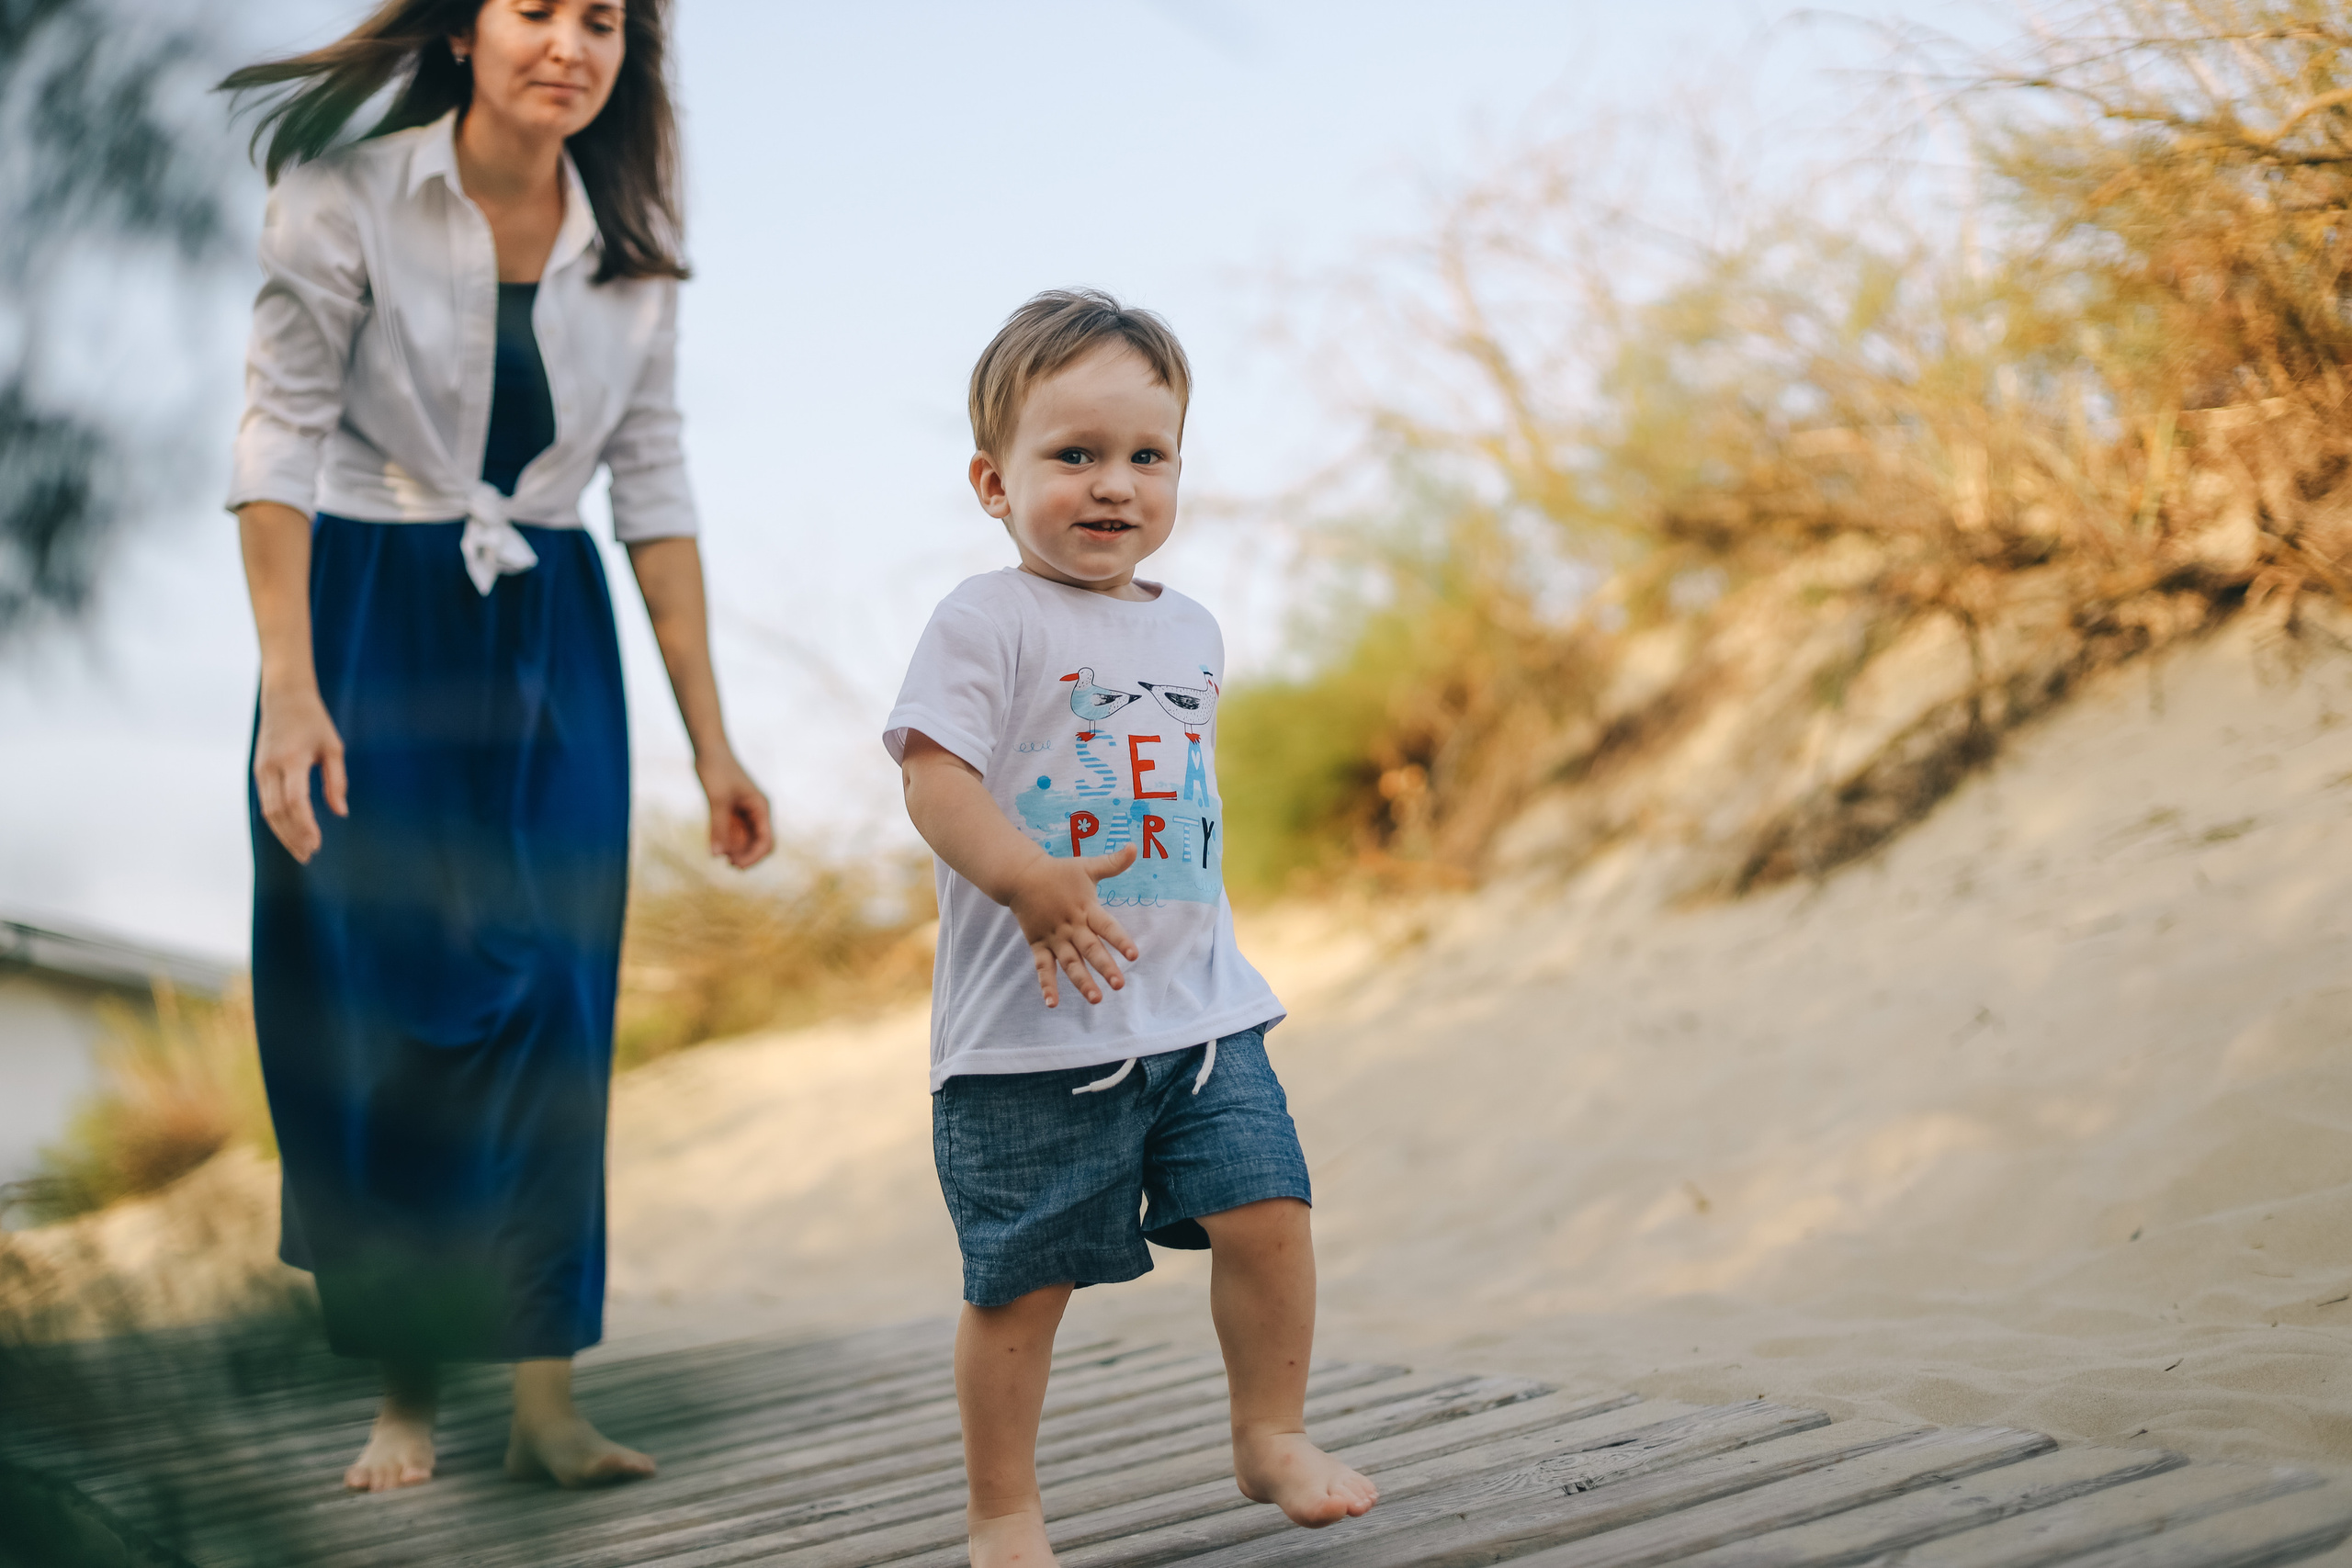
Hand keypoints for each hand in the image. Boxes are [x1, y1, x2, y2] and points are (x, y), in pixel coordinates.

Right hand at [253, 686, 346, 863]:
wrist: (284, 697)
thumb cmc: (314, 721)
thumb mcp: (333, 747)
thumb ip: (337, 781)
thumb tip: (341, 813)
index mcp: (291, 760)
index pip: (295, 801)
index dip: (305, 826)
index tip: (317, 844)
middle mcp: (271, 767)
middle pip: (278, 812)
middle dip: (293, 837)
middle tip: (310, 855)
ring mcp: (260, 770)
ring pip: (268, 811)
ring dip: (283, 833)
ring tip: (301, 850)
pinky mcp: (258, 771)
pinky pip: (265, 802)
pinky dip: (277, 821)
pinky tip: (290, 833)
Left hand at [697, 751, 773, 868]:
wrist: (708, 749)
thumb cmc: (717, 770)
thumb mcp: (717, 800)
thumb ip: (718, 828)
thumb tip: (717, 856)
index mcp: (761, 808)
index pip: (766, 841)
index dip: (754, 857)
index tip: (737, 866)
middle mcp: (757, 812)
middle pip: (759, 844)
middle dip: (746, 856)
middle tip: (729, 865)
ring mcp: (745, 812)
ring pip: (746, 840)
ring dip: (736, 851)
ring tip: (721, 856)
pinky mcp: (732, 811)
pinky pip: (734, 833)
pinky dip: (728, 842)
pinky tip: (717, 847)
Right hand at [1009, 846, 1140, 1006]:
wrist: (1021, 876)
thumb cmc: (1060, 873)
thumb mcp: (1087, 866)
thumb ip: (1113, 863)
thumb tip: (1136, 847)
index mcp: (1086, 908)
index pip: (1106, 926)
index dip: (1120, 940)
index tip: (1134, 955)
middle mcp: (1071, 926)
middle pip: (1090, 949)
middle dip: (1105, 967)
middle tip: (1119, 984)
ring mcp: (1054, 938)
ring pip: (1070, 963)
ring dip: (1081, 981)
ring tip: (1096, 999)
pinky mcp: (1038, 945)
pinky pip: (1043, 967)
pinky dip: (1047, 985)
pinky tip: (1052, 1003)